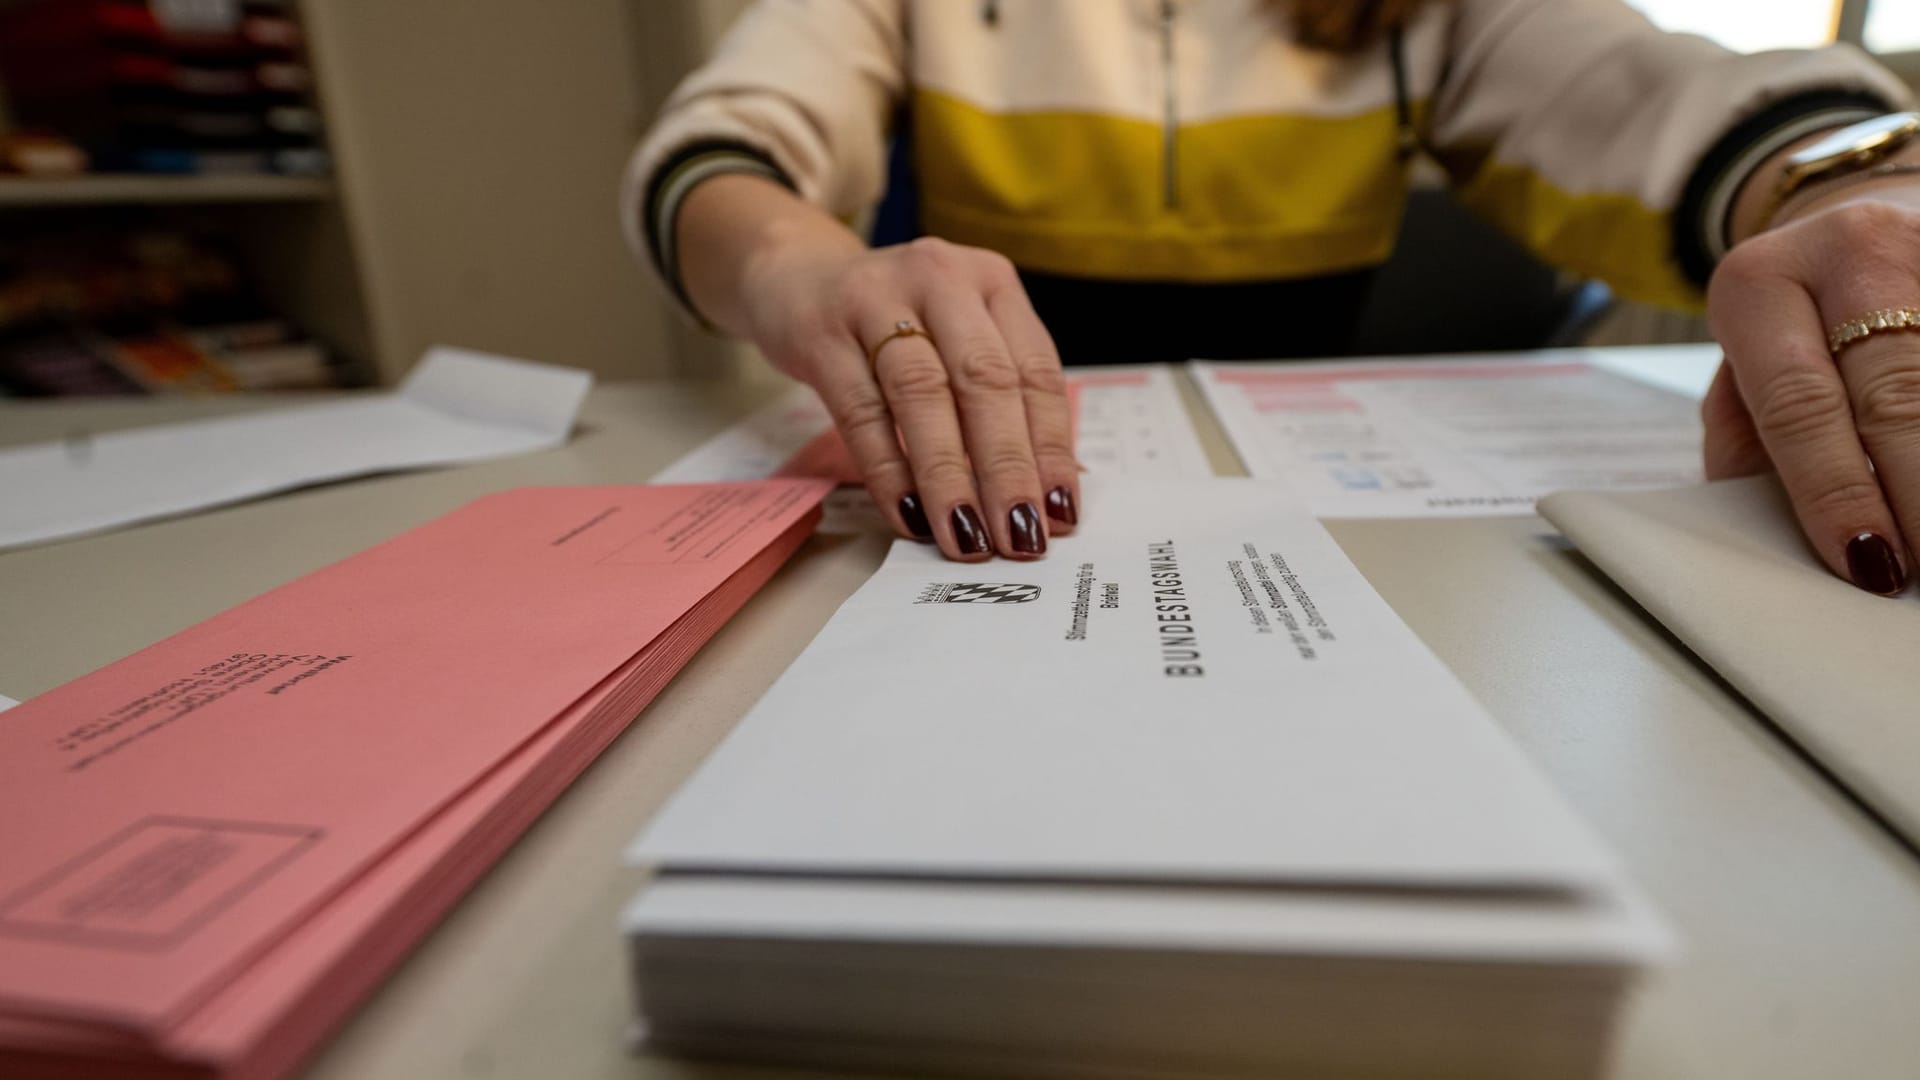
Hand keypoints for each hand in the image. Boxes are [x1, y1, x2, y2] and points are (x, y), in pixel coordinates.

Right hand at [740, 234, 1077, 560]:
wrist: (797, 278)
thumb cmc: (895, 323)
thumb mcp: (957, 336)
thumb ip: (1001, 398)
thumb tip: (1047, 494)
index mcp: (991, 281)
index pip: (1035, 371)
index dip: (1051, 447)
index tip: (1059, 513)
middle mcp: (940, 279)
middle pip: (984, 380)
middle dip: (1007, 468)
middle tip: (1019, 536)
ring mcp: (876, 300)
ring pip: (923, 394)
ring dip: (949, 476)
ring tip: (966, 537)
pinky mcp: (822, 333)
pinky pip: (862, 412)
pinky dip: (888, 471)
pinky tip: (909, 515)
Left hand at [1705, 185, 1919, 594]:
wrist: (1864, 216)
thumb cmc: (1796, 323)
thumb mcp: (1744, 371)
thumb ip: (1749, 445)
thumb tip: (1778, 539)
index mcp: (1758, 284)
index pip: (1798, 404)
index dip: (1836, 490)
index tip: (1868, 560)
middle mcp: (1848, 248)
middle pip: (1896, 393)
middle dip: (1915, 492)